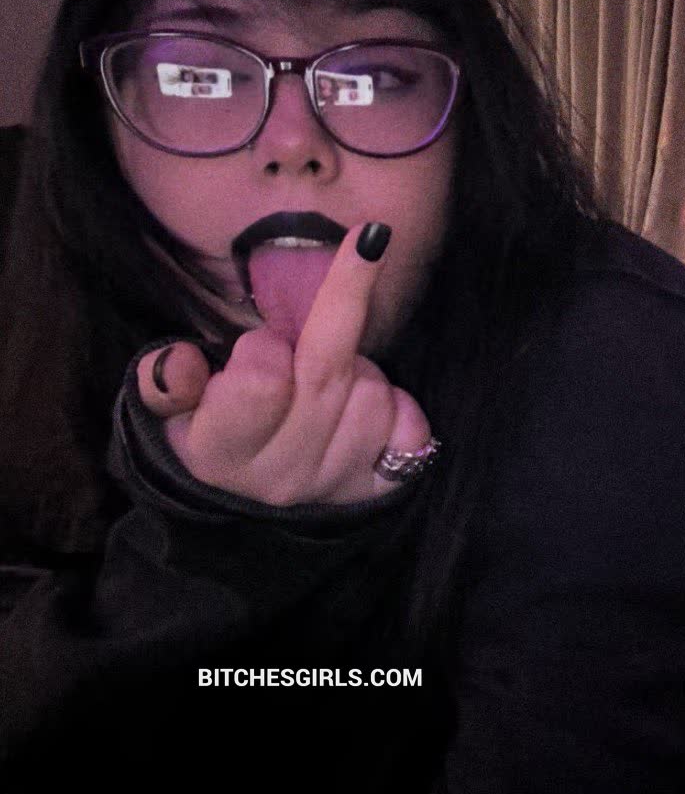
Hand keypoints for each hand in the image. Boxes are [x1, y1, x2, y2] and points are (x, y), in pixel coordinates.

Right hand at [135, 223, 431, 504]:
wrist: (254, 500)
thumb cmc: (213, 431)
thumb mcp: (169, 409)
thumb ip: (164, 381)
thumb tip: (181, 361)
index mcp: (220, 454)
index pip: (261, 377)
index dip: (262, 347)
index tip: (259, 349)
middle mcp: (282, 476)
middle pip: (327, 372)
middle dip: (331, 321)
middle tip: (336, 293)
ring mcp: (335, 484)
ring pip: (372, 391)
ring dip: (357, 369)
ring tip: (326, 384)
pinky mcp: (381, 487)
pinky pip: (412, 425)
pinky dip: (399, 404)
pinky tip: (364, 406)